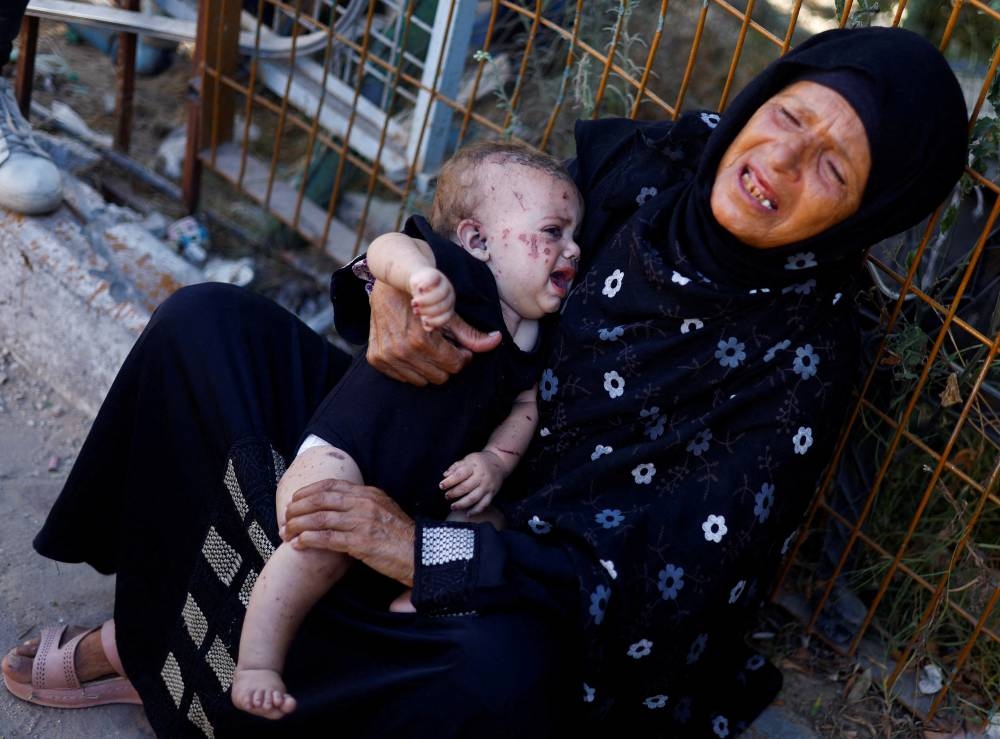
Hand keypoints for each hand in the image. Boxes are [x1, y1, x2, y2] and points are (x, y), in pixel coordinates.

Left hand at [282, 478, 415, 585]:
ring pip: (319, 517)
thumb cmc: (401, 537)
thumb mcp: (385, 510)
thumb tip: (341, 505)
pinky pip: (326, 538)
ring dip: (297, 525)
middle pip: (320, 499)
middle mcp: (364, 503)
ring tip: (286, 532)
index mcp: (369, 493)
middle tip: (285, 517)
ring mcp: (362, 521)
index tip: (295, 499)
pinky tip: (298, 544)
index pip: (331, 485)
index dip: (308, 491)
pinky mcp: (360, 542)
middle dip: (297, 508)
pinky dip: (308, 540)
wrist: (419, 554)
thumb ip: (364, 504)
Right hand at [367, 281, 501, 385]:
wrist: (390, 283)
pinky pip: (402, 378)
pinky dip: (411, 368)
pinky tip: (413, 350)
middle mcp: (402, 351)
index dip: (462, 357)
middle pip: (440, 376)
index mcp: (421, 340)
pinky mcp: (376, 358)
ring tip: (429, 347)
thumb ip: (470, 333)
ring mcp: (387, 356)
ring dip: (429, 367)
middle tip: (445, 346)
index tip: (460, 347)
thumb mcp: (449, 312)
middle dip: (447, 363)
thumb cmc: (424, 296)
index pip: (454, 366)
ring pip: (421, 381)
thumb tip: (496, 341)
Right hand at [408, 267, 454, 330]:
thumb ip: (427, 320)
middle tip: (416, 311)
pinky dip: (427, 285)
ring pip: (439, 294)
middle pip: (443, 305)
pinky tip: (419, 289)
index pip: (447, 316)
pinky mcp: (436, 275)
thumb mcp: (425, 310)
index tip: (423, 321)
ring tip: (413, 303)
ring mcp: (444, 284)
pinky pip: (434, 280)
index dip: (436, 321)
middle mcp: (449, 295)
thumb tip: (428, 329)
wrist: (420, 279)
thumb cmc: (423, 299)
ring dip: (425, 301)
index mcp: (449, 306)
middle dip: (429, 310)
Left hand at [440, 451, 503, 514]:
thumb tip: (445, 475)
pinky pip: (484, 504)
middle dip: (454, 493)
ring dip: (462, 504)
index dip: (449, 481)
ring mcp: (487, 486)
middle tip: (446, 496)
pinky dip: (476, 510)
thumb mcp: (468, 459)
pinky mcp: (492, 494)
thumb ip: (456, 467)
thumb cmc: (479, 461)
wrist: (499, 463)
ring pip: (474, 498)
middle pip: (466, 487)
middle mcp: (481, 476)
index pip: (459, 474)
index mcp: (473, 466)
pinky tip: (468, 514)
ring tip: (453, 507)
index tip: (441, 486)